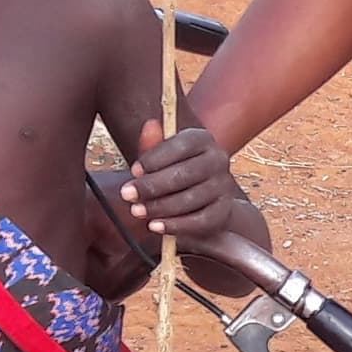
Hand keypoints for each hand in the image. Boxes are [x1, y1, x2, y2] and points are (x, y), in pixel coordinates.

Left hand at [120, 119, 252, 252]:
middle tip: (127, 195)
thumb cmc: (174, 172)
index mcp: (202, 139)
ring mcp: (224, 186)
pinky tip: (156, 226)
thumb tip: (150, 125)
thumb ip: (153, 145)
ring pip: (190, 199)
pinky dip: (176, 225)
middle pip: (184, 174)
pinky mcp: (224, 211)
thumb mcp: (162, 157)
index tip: (133, 171)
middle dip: (151, 186)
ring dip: (159, 207)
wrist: (201, 199)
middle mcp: (218, 159)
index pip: (180, 146)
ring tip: (137, 211)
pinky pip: (199, 221)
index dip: (154, 158)